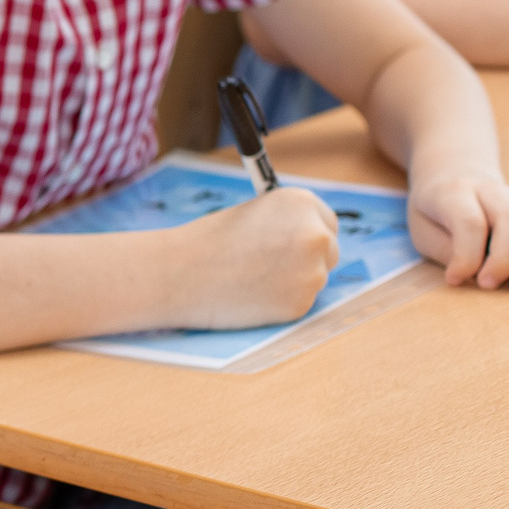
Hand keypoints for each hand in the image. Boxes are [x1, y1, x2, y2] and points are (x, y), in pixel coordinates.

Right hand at [173, 187, 337, 328]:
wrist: (179, 274)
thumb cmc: (206, 242)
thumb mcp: (253, 214)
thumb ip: (285, 224)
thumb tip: (306, 241)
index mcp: (301, 204)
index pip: (328, 222)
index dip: (309, 233)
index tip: (295, 244)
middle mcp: (316, 235)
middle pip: (330, 251)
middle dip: (307, 259)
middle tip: (272, 266)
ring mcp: (312, 272)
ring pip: (313, 279)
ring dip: (292, 281)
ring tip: (250, 279)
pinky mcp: (301, 304)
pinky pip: (298, 303)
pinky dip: (279, 302)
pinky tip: (250, 295)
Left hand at [408, 168, 508, 293]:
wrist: (455, 175)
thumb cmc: (433, 210)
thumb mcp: (423, 228)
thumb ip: (445, 249)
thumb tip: (471, 274)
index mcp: (455, 192)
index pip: (470, 222)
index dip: (465, 255)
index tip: (454, 279)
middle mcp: (491, 192)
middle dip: (504, 258)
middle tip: (489, 285)